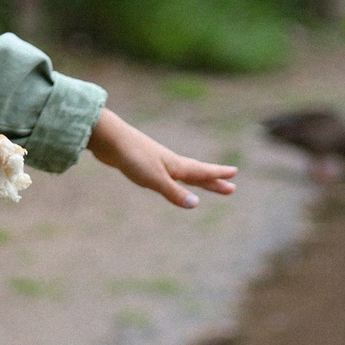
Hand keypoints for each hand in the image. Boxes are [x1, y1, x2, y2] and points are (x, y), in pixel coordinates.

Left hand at [89, 109, 237, 207]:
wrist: (109, 139)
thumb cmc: (133, 158)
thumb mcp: (154, 180)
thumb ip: (174, 192)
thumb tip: (196, 204)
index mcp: (176, 166)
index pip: (202, 172)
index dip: (218, 175)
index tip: (234, 174)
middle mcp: (170, 163)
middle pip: (197, 173)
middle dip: (214, 181)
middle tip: (231, 187)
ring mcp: (158, 162)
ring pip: (183, 173)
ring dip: (197, 178)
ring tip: (206, 182)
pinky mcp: (145, 164)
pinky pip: (168, 174)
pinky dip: (177, 179)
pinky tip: (171, 179)